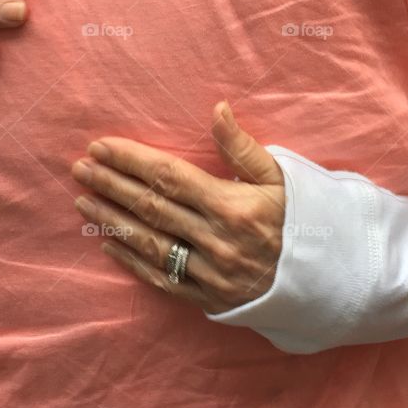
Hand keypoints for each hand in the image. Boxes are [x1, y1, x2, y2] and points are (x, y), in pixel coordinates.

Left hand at [71, 102, 285, 313]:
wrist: (327, 280)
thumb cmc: (303, 219)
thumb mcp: (281, 177)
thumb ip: (242, 146)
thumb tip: (216, 108)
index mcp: (234, 206)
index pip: (169, 177)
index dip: (132, 160)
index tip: (102, 147)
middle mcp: (217, 240)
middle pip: (151, 208)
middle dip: (111, 185)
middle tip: (81, 168)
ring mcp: (210, 274)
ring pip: (149, 243)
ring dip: (111, 220)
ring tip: (83, 201)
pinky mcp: (207, 298)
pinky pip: (160, 278)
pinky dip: (130, 260)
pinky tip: (107, 243)